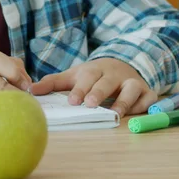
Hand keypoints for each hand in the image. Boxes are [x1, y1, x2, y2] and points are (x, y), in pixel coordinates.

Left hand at [29, 57, 155, 116]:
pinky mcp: (146, 92)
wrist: (122, 64)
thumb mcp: (73, 76)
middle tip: (90, 104)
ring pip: (131, 88)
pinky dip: (143, 105)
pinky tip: (135, 113)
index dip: (80, 89)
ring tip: (115, 113)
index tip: (73, 101)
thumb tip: (30, 91)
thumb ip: (53, 83)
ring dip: (124, 100)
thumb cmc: (93, 75)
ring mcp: (132, 82)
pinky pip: (148, 98)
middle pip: (107, 82)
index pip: (86, 77)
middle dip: (99, 92)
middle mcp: (114, 74)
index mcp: (94, 70)